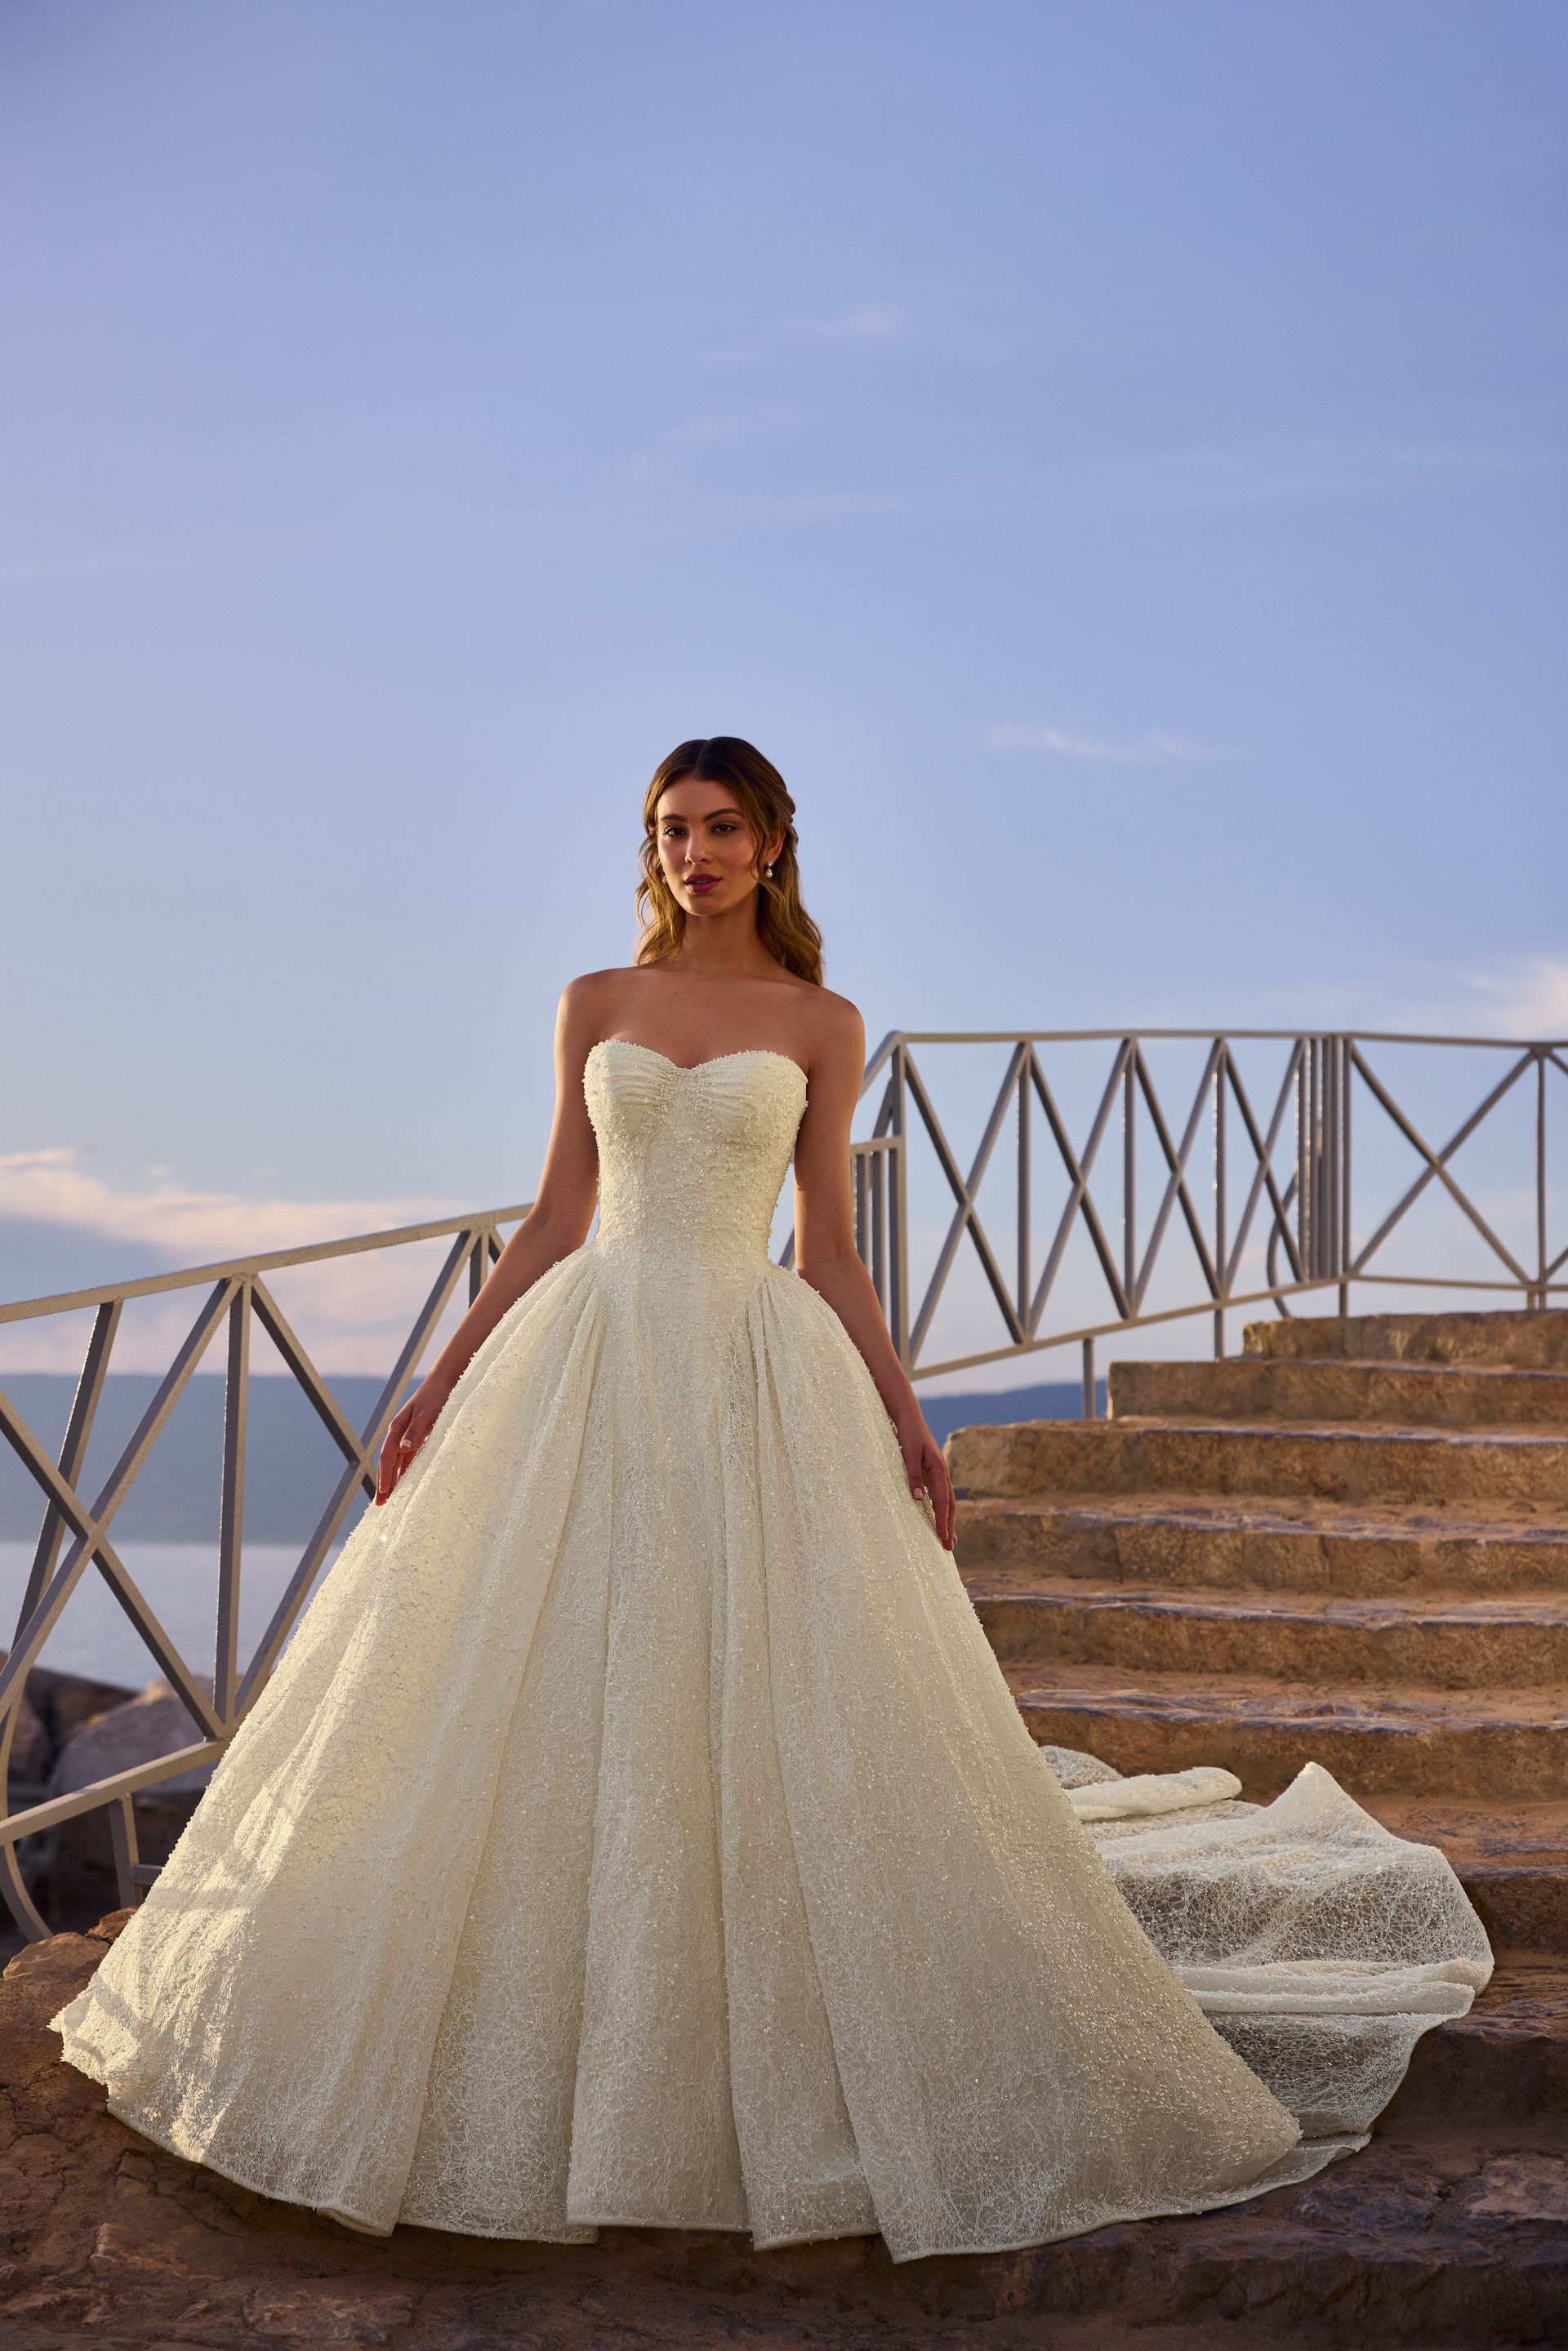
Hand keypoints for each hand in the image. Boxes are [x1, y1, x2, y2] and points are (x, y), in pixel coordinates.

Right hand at [375, 1377, 451, 1504]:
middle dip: (384, 1483)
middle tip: (380, 1504)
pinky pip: (408, 1460)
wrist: (442, 1384)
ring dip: (393, 1480)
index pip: (387, 1457)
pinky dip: (404, 1473)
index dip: (385, 1475)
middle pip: (388, 1463)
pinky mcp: (417, 1439)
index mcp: (397, 1429)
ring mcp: (407, 1438)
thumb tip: (403, 1448)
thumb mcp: (426, 1414)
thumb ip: (415, 1432)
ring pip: (397, 1464)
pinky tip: (404, 1484)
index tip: (384, 1492)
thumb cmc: (434, 1397)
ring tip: (389, 1499)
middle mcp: (399, 1435)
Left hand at [895, 1410, 956, 1550]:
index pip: (943, 1502)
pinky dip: (942, 1510)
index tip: (942, 1538)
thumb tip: (918, 1498)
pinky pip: (940, 1496)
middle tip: (949, 1548)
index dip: (942, 1521)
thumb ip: (913, 1475)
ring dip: (948, 1521)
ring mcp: (939, 1474)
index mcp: (938, 1470)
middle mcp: (942, 1474)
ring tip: (949, 1540)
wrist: (909, 1417)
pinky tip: (939, 1518)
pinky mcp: (932, 1473)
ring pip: (947, 1502)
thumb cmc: (908, 1435)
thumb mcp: (907, 1454)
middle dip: (949, 1527)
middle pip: (950, 1505)